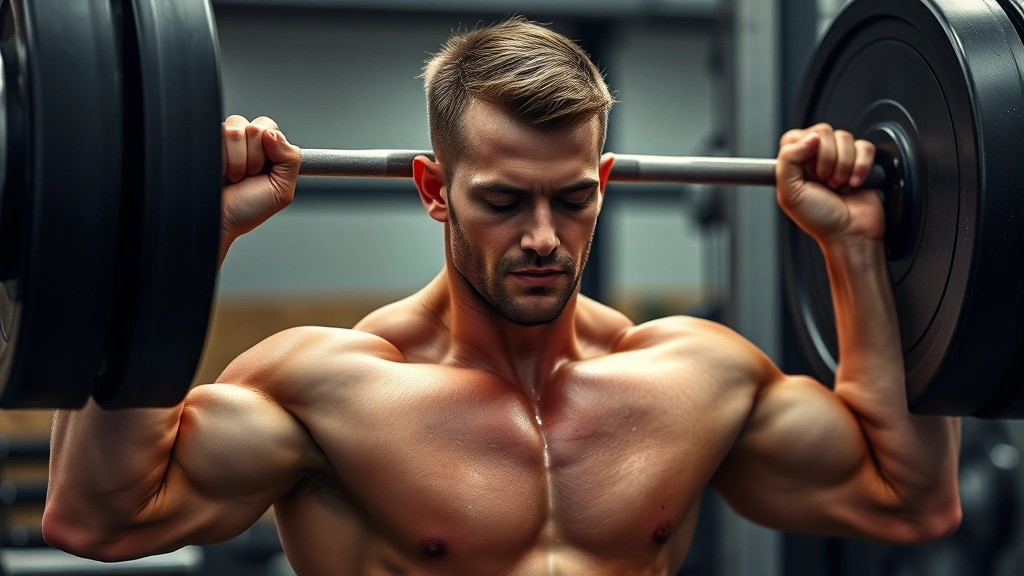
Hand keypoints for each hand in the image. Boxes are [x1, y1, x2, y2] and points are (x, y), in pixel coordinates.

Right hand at [220, 115, 300, 240]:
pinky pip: (218, 134)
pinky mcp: (207, 140)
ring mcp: (225, 140)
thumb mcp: (281, 190)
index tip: (264, 170)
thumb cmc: (246, 209)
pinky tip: (220, 171)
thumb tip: (273, 134)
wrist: (218, 220)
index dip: (271, 150)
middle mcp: (246, 141)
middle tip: (248, 176)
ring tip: (233, 177)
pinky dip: (221, 158)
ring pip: (235, 130)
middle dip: (253, 158)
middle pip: (255, 127)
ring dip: (236, 161)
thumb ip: (290, 159)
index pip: (272, 128)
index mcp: (268, 150)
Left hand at [775, 123, 881, 243]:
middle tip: (824, 181)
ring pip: (845, 137)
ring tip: (838, 185)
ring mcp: (840, 158)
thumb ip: (788, 160)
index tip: (807, 171)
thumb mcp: (790, 194)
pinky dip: (861, 167)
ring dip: (843, 166)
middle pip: (822, 131)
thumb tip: (808, 137)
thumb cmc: (820, 219)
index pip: (795, 136)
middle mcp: (816, 158)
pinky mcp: (862, 161)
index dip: (803, 150)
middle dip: (826, 160)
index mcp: (795, 164)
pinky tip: (853, 183)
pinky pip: (865, 146)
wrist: (850, 233)